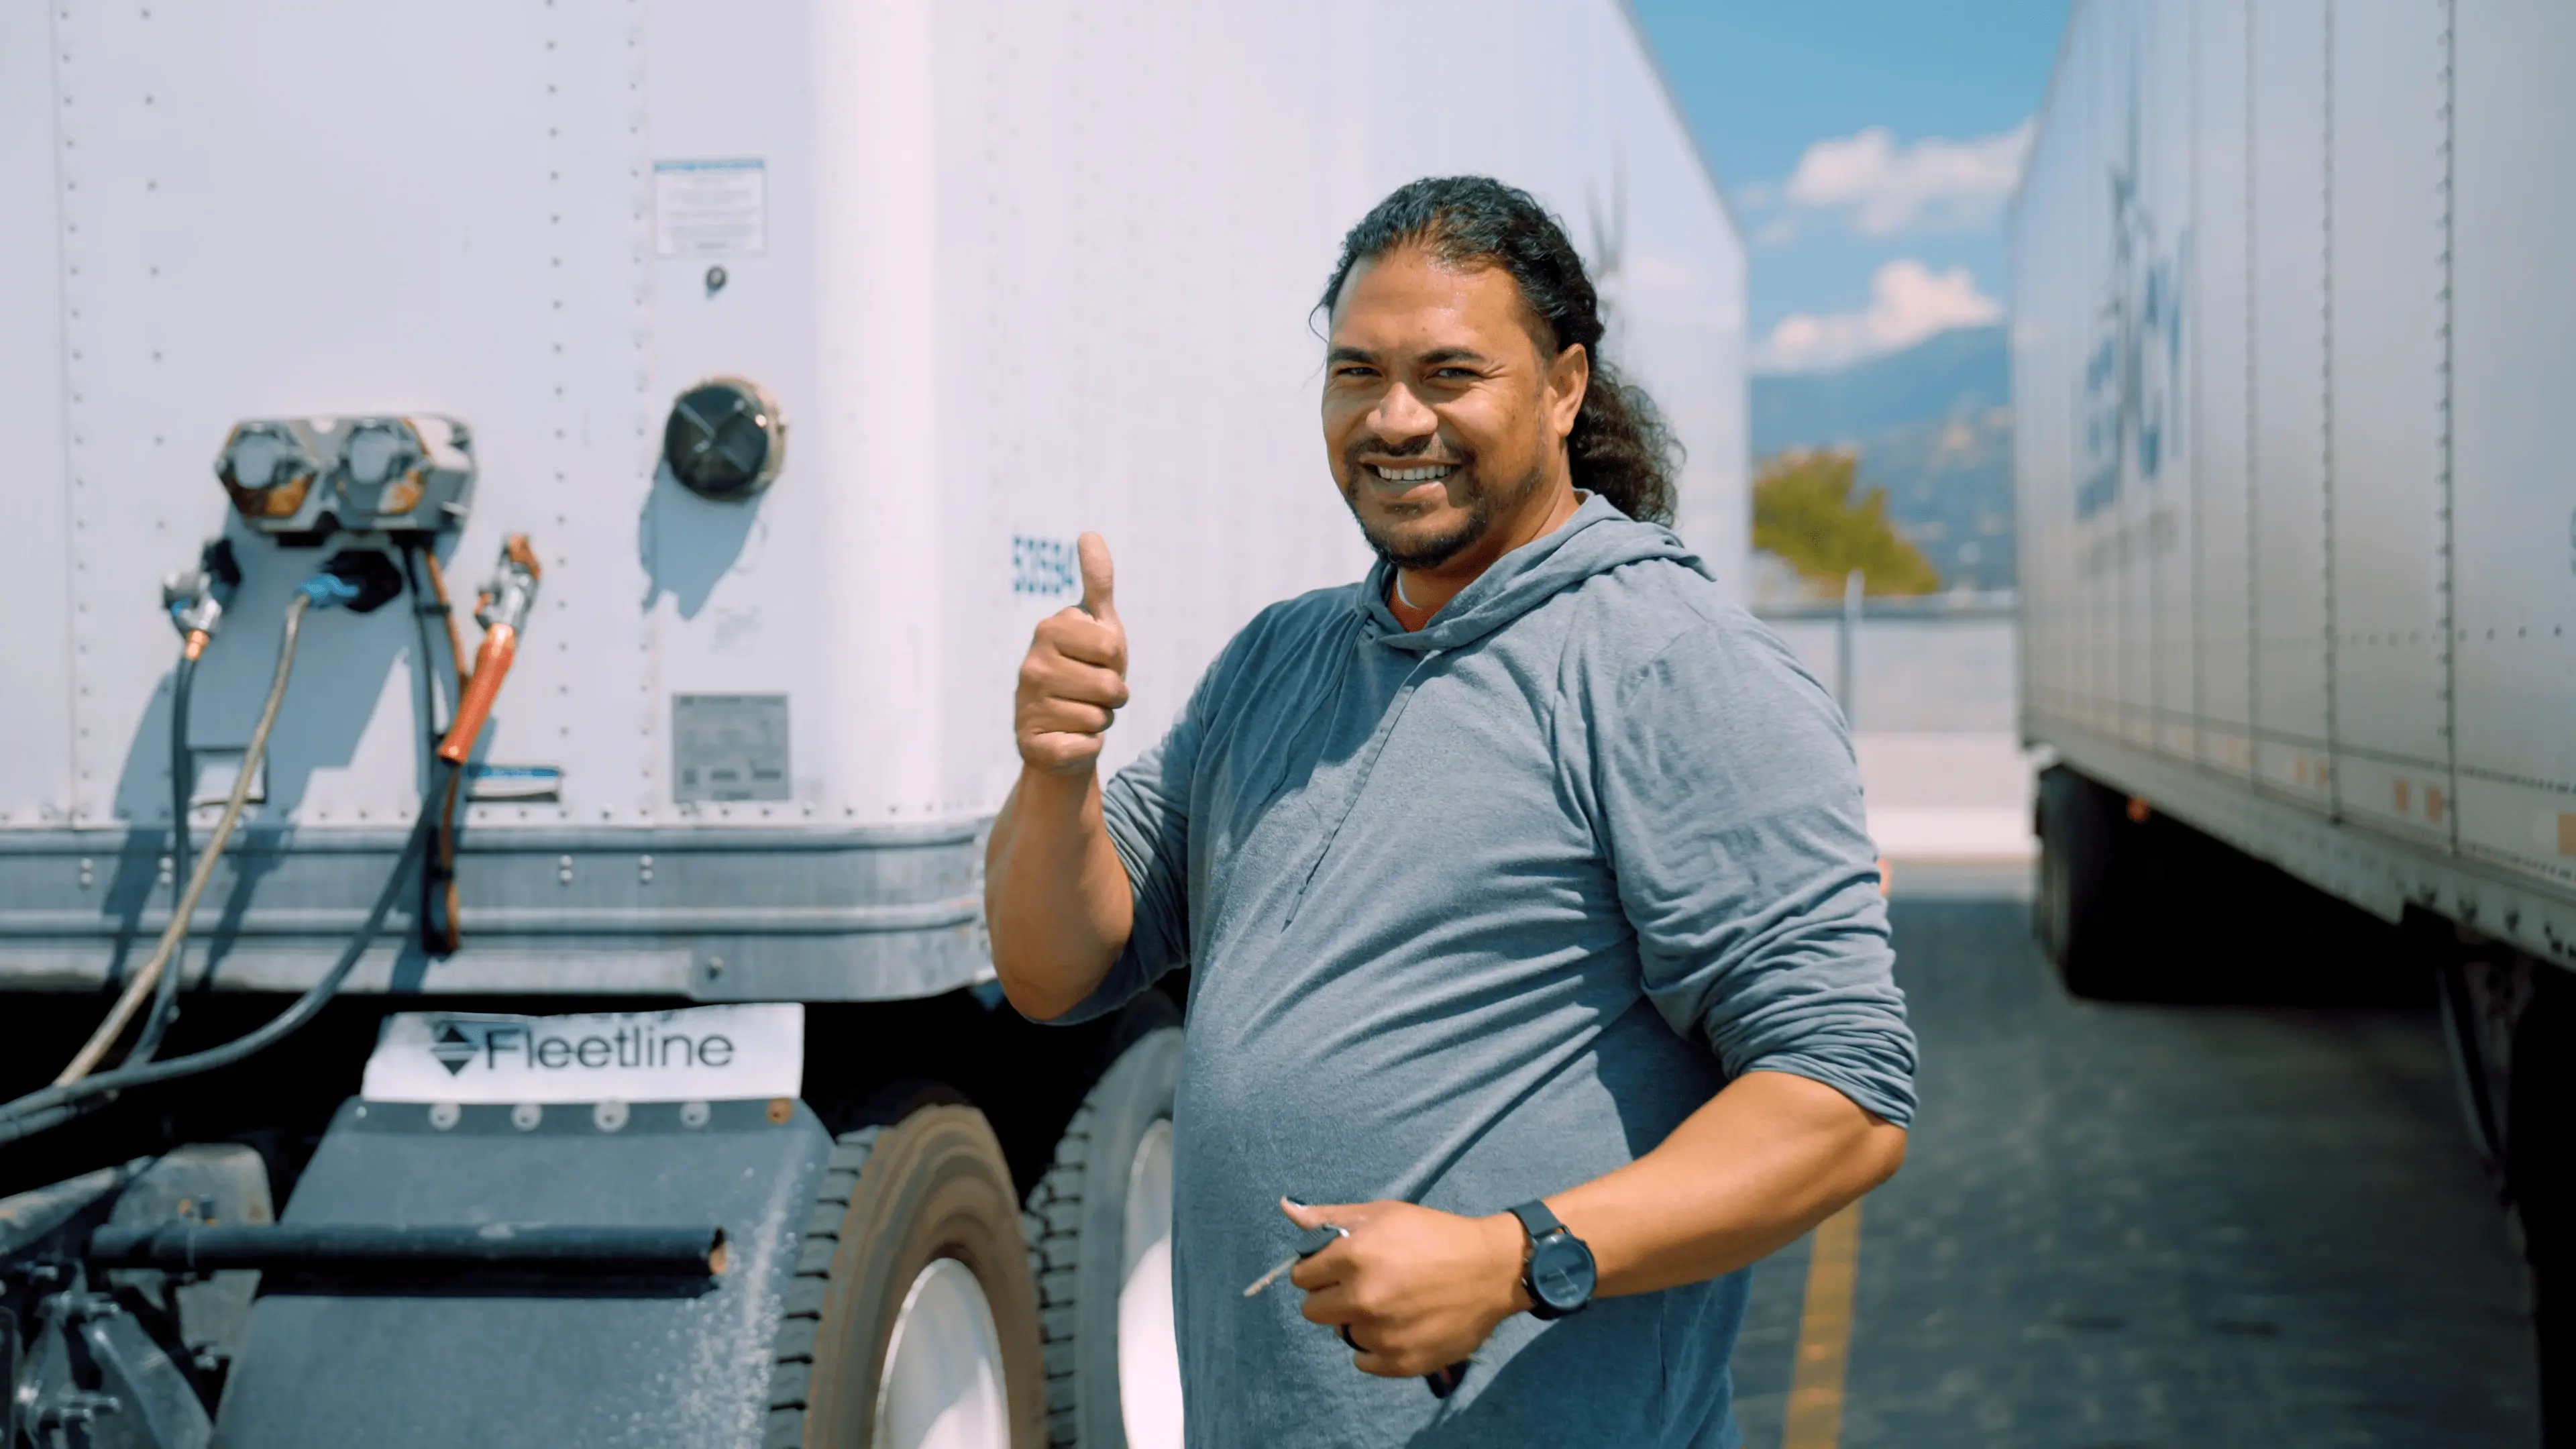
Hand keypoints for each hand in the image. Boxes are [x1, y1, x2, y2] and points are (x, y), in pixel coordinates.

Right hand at [1014, 533, 1128, 775]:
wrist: (1065, 730)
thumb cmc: (1086, 672)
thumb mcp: (1099, 626)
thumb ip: (1098, 582)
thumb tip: (1090, 533)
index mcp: (1049, 630)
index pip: (1112, 649)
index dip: (1117, 662)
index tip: (1099, 662)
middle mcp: (1031, 666)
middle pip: (1110, 686)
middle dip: (1113, 695)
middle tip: (1092, 693)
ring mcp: (1027, 706)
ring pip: (1099, 718)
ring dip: (1101, 721)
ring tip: (1080, 714)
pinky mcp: (1031, 744)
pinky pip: (1086, 747)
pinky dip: (1089, 747)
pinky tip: (1071, 739)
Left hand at [1283, 1197, 1527, 1377]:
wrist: (1492, 1270)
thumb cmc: (1434, 1235)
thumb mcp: (1383, 1214)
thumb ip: (1331, 1218)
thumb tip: (1287, 1209)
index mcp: (1353, 1257)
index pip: (1301, 1277)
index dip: (1318, 1270)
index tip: (1338, 1267)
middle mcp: (1362, 1299)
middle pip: (1313, 1310)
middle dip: (1331, 1297)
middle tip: (1364, 1285)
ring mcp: (1381, 1335)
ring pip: (1342, 1334)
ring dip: (1357, 1321)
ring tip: (1391, 1304)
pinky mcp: (1400, 1362)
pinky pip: (1364, 1361)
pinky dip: (1376, 1347)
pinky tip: (1400, 1326)